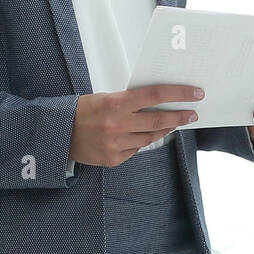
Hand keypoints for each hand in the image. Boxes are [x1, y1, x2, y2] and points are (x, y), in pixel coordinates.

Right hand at [69, 84, 202, 167]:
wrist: (57, 134)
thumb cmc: (82, 111)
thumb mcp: (105, 97)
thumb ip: (130, 101)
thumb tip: (158, 101)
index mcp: (115, 103)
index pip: (155, 95)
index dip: (178, 94)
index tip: (195, 93)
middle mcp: (117, 125)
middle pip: (158, 120)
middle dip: (180, 116)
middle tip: (193, 113)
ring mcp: (116, 144)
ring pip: (150, 137)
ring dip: (164, 129)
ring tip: (173, 123)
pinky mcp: (113, 159)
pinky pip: (136, 149)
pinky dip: (141, 141)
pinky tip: (143, 135)